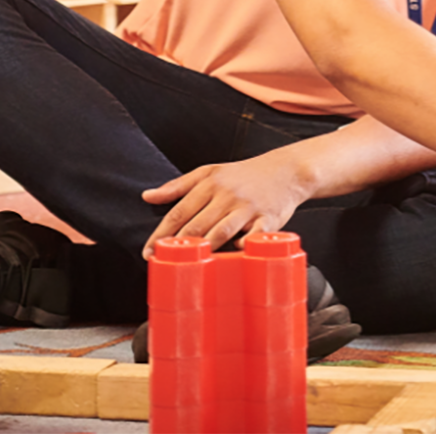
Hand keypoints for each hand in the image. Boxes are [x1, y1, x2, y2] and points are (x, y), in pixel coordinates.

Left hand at [140, 149, 310, 258]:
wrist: (288, 170)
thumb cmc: (246, 175)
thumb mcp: (210, 172)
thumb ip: (178, 185)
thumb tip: (148, 196)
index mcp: (210, 184)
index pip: (179, 212)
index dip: (161, 233)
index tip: (149, 251)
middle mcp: (227, 194)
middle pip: (196, 224)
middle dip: (179, 246)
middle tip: (165, 263)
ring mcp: (248, 207)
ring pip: (221, 231)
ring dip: (205, 249)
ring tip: (192, 265)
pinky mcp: (269, 218)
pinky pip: (254, 235)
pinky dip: (244, 244)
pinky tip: (235, 252)